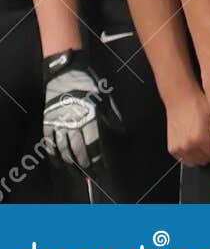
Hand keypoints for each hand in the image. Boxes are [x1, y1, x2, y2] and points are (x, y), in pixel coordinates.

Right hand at [41, 49, 117, 175]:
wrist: (65, 73)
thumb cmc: (89, 84)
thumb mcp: (105, 98)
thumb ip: (112, 116)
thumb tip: (122, 131)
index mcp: (89, 117)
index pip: (94, 144)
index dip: (97, 158)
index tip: (102, 168)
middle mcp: (72, 123)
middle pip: (78, 150)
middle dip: (85, 165)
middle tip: (91, 175)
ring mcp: (58, 124)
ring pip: (63, 150)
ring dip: (70, 164)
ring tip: (76, 174)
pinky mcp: (48, 122)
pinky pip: (50, 143)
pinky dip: (54, 155)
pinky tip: (59, 164)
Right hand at [165, 86, 209, 167]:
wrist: (180, 98)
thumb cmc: (198, 103)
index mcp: (201, 138)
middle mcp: (189, 145)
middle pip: (208, 159)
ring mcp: (180, 148)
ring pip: (197, 161)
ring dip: (203, 155)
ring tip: (206, 144)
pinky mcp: (173, 149)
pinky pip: (185, 159)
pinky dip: (192, 155)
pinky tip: (196, 145)